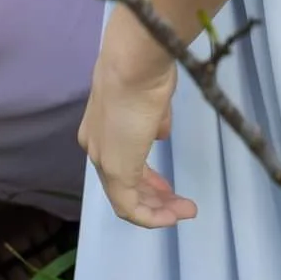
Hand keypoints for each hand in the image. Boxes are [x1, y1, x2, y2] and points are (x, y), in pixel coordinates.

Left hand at [78, 13, 196, 228]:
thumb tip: (158, 132)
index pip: (122, 159)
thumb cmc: (146, 71)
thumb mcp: (153, 99)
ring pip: (127, 198)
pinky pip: (132, 207)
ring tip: (184, 212)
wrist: (133, 63)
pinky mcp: (116, 171)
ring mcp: (104, 160)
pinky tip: (173, 216)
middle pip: (123, 184)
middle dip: (154, 197)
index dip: (146, 176)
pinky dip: (153, 216)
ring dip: (157, 209)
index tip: (168, 184)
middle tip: (178, 203)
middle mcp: (96, 146)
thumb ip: (154, 121)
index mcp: (100, 126)